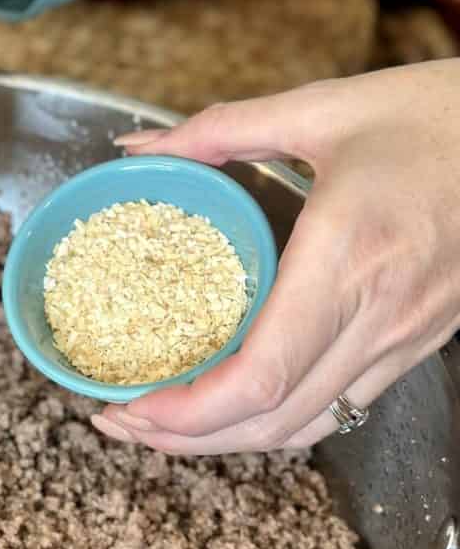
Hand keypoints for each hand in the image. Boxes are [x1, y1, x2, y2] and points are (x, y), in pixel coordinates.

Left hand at [95, 59, 459, 454]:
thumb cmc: (431, 116)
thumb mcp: (319, 109)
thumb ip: (217, 130)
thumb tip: (138, 145)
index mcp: (346, 257)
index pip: (264, 374)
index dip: (188, 412)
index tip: (130, 405)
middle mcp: (379, 314)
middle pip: (275, 419)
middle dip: (185, 437)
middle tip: (120, 419)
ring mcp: (405, 337)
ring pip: (309, 426)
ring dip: (227, 439)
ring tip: (161, 421)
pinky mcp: (418, 339)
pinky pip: (341, 405)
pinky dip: (276, 419)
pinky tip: (232, 401)